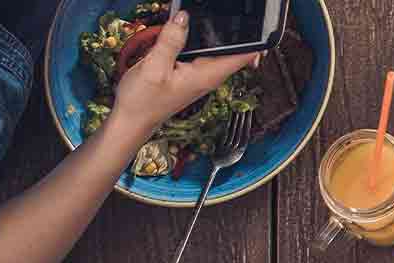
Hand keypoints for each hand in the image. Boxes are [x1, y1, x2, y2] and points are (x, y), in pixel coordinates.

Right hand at [109, 10, 259, 136]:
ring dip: (214, 33)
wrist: (132, 118)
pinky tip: (188, 27)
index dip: (256, 42)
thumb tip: (184, 18)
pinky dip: (198, 39)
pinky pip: (200, 51)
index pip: (243, 57)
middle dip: (234, 31)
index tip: (261, 27)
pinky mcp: (189, 71)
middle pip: (233, 50)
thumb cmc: (143, 100)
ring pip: (216, 48)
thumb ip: (171, 41)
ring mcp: (200, 73)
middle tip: (231, 13)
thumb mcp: (154, 66)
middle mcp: (208, 75)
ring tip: (207, 15)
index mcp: (208, 75)